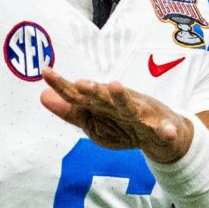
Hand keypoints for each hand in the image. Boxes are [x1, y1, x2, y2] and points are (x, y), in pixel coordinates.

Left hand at [40, 69, 192, 163]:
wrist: (164, 135)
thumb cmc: (124, 124)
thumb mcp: (94, 121)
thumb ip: (70, 111)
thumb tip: (42, 96)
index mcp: (103, 105)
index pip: (79, 96)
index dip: (63, 86)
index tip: (46, 72)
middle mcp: (121, 106)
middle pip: (104, 97)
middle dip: (93, 90)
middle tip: (80, 83)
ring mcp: (142, 116)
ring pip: (131, 107)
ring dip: (122, 97)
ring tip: (114, 86)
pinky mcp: (161, 128)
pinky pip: (164, 131)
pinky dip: (166, 131)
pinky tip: (167, 132)